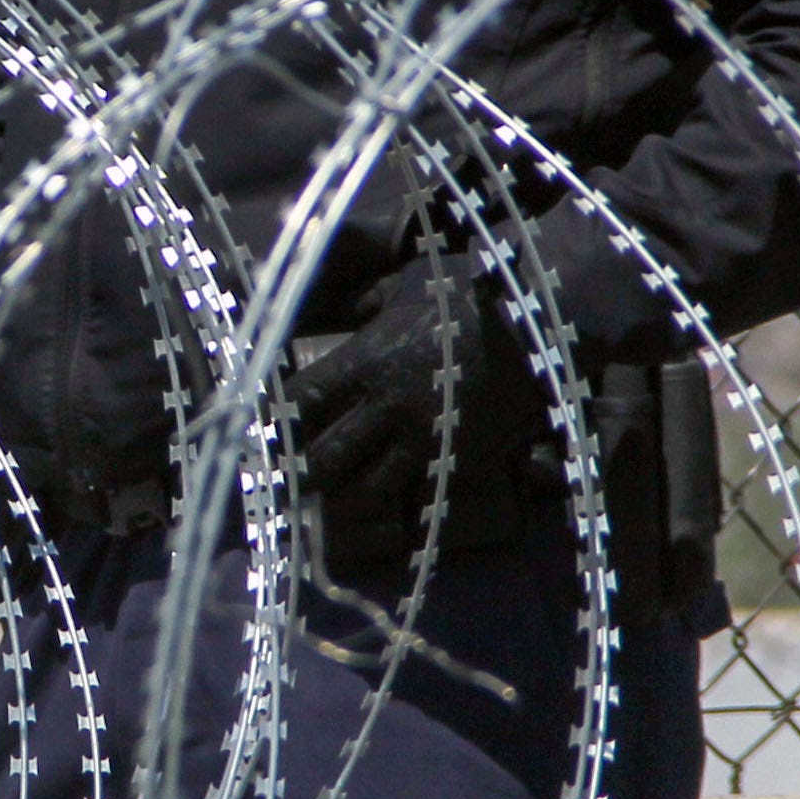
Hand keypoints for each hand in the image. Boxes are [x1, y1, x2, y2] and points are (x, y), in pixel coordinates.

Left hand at [290, 254, 522, 567]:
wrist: (539, 327)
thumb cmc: (469, 294)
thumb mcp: (406, 283)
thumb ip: (364, 303)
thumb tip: (336, 308)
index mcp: (366, 363)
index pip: (300, 402)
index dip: (274, 420)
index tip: (260, 430)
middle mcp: (387, 409)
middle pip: (323, 459)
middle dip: (298, 473)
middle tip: (282, 483)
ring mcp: (423, 442)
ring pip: (366, 492)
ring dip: (340, 501)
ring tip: (324, 507)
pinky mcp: (458, 463)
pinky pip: (418, 496)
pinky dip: (398, 508)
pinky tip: (384, 515)